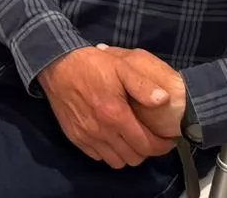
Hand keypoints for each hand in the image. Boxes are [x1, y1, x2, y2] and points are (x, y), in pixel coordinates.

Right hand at [38, 47, 176, 169]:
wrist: (57, 65)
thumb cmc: (92, 65)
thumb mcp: (121, 67)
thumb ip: (143, 85)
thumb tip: (164, 99)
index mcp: (116, 115)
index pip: (146, 145)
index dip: (162, 146)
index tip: (169, 140)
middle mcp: (102, 131)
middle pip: (133, 158)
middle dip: (147, 151)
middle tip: (152, 138)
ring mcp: (87, 137)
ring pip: (116, 162)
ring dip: (128, 154)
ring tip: (133, 140)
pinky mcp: (75, 137)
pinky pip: (98, 157)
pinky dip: (109, 153)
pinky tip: (112, 138)